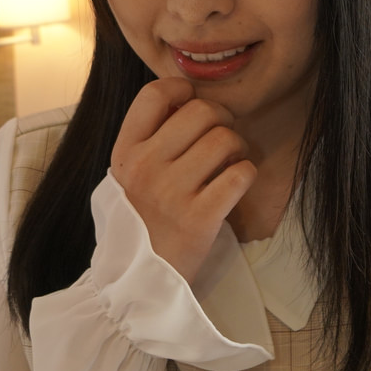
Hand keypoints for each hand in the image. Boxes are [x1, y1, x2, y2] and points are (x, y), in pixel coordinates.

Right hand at [109, 78, 256, 284]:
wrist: (138, 281)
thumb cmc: (140, 221)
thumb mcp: (126, 175)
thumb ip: (147, 138)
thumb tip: (185, 96)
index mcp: (125, 152)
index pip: (154, 93)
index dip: (182, 89)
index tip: (191, 103)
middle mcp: (145, 166)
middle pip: (201, 110)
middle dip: (221, 119)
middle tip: (221, 138)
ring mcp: (172, 192)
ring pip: (225, 138)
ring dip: (237, 148)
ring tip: (228, 164)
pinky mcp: (200, 218)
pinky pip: (241, 172)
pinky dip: (245, 174)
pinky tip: (234, 185)